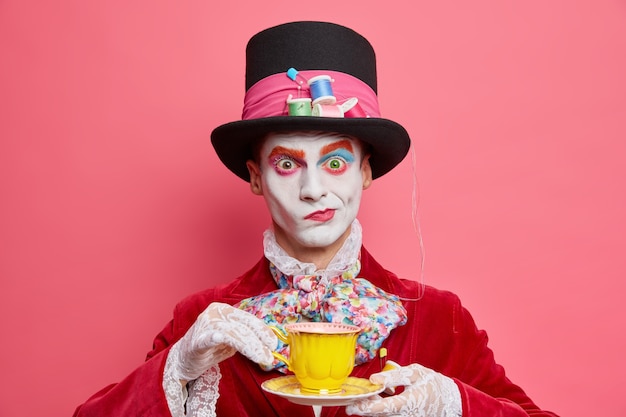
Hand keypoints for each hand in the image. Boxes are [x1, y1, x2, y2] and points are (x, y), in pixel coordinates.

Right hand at [169, 302, 277, 381]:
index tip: (273, 343)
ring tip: (262, 358)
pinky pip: (212, 338)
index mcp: (225, 310)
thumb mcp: (231, 340)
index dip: (262, 330)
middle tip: (270, 355)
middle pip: (242, 326)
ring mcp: (205, 324)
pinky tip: (229, 344)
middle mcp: (215, 313)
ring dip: (250, 346)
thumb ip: (246, 337)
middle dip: (259, 341)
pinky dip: (221, 338)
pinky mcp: (196, 340)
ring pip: (233, 333)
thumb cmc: (209, 348)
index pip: (248, 318)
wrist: (181, 360)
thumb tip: (269, 343)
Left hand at [346, 363, 460, 415]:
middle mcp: (404, 416)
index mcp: (407, 403)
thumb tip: (373, 379)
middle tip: (352, 398)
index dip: (364, 408)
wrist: (450, 400)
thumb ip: (394, 376)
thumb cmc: (432, 384)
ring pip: (382, 416)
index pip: (381, 409)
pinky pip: (388, 415)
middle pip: (378, 414)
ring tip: (367, 395)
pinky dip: (380, 407)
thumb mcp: (415, 374)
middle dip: (364, 407)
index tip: (350, 406)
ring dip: (371, 406)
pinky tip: (380, 396)